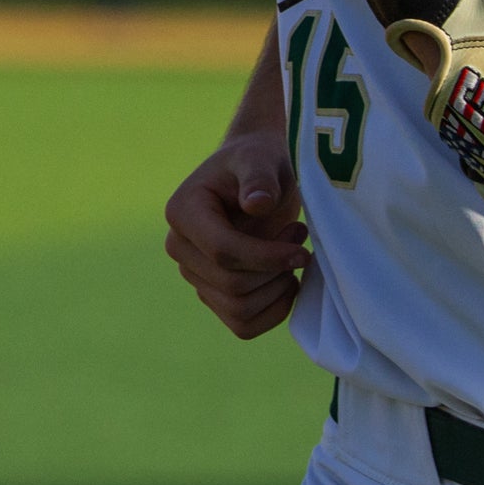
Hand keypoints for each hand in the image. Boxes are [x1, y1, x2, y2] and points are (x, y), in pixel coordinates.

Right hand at [163, 128, 310, 337]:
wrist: (259, 175)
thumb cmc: (260, 162)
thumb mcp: (262, 159)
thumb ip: (259, 178)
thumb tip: (256, 205)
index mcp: (183, 211)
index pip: (223, 251)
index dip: (267, 256)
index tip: (302, 246)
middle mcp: (180, 247)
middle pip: (232, 285)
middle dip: (276, 269)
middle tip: (301, 237)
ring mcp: (195, 274)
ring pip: (238, 311)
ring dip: (278, 290)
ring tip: (296, 255)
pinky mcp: (213, 294)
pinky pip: (242, 325)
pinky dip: (273, 312)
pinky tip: (289, 282)